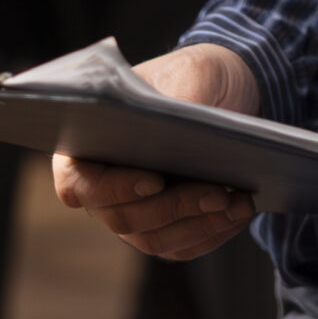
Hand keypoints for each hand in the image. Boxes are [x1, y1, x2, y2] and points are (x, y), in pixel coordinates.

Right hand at [52, 44, 259, 260]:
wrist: (227, 92)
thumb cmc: (196, 75)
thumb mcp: (192, 72)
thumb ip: (180, 96)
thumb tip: (179, 125)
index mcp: (89, 141)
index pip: (77, 182)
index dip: (111, 189)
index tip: (154, 181)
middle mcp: (103, 185)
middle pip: (122, 217)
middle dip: (172, 208)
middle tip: (217, 193)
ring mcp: (133, 211)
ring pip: (154, 238)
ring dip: (198, 224)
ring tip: (238, 203)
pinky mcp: (166, 228)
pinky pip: (182, 246)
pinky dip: (212, 233)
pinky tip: (240, 212)